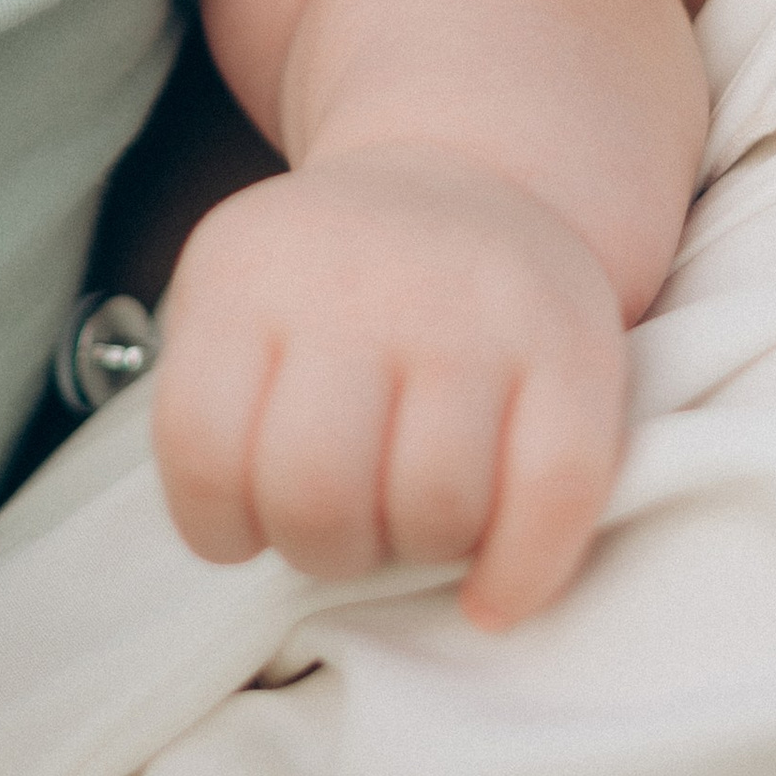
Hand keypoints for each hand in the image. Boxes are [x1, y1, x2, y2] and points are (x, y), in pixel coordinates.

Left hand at [152, 146, 628, 630]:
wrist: (464, 179)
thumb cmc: (335, 287)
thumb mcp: (236, 296)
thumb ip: (214, 405)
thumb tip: (239, 541)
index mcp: (250, 273)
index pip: (202, 448)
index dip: (218, 524)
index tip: (249, 521)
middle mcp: (362, 282)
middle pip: (318, 494)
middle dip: (323, 548)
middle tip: (343, 525)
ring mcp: (473, 311)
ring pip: (435, 509)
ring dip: (419, 553)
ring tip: (413, 517)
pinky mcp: (573, 346)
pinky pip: (554, 498)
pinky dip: (520, 576)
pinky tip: (492, 596)